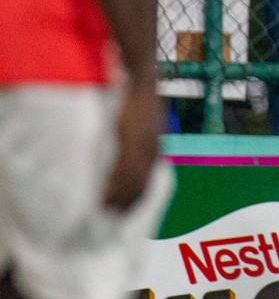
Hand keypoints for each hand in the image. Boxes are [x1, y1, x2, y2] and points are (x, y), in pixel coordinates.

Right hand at [103, 80, 160, 211]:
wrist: (142, 81)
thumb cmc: (139, 99)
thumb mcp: (141, 122)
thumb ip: (137, 137)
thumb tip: (126, 147)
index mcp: (155, 148)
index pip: (148, 180)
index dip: (138, 196)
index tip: (127, 209)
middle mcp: (153, 151)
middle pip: (143, 185)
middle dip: (129, 202)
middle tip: (114, 217)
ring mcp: (145, 147)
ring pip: (134, 182)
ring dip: (119, 198)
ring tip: (105, 210)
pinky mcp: (134, 141)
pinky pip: (125, 171)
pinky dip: (115, 185)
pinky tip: (105, 194)